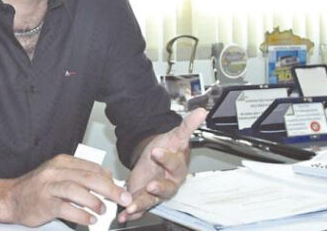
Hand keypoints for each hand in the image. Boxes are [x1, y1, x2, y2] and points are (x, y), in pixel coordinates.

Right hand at [7, 154, 132, 226]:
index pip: (91, 167)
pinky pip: (66, 208)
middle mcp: (55, 172)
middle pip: (88, 178)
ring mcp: (48, 187)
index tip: (121, 189)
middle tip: (122, 198)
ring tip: (103, 210)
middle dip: (109, 189)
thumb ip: (80, 174)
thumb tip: (107, 177)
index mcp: (62, 162)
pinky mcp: (44, 203)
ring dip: (94, 201)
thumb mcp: (58, 174)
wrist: (10, 198)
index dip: (109, 179)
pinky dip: (81, 215)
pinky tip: (89, 220)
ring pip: (77, 191)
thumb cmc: (37, 188)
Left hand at [119, 108, 206, 222]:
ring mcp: (157, 191)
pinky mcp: (145, 197)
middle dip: (158, 188)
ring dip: (141, 204)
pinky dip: (132, 213)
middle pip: (166, 187)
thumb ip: (188, 125)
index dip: (166, 158)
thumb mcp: (175, 135)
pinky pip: (140, 207)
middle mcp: (169, 182)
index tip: (156, 151)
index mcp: (177, 166)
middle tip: (150, 185)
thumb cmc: (168, 148)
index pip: (174, 163)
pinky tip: (124, 215)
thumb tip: (202, 111)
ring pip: (152, 200)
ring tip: (131, 207)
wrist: (158, 156)